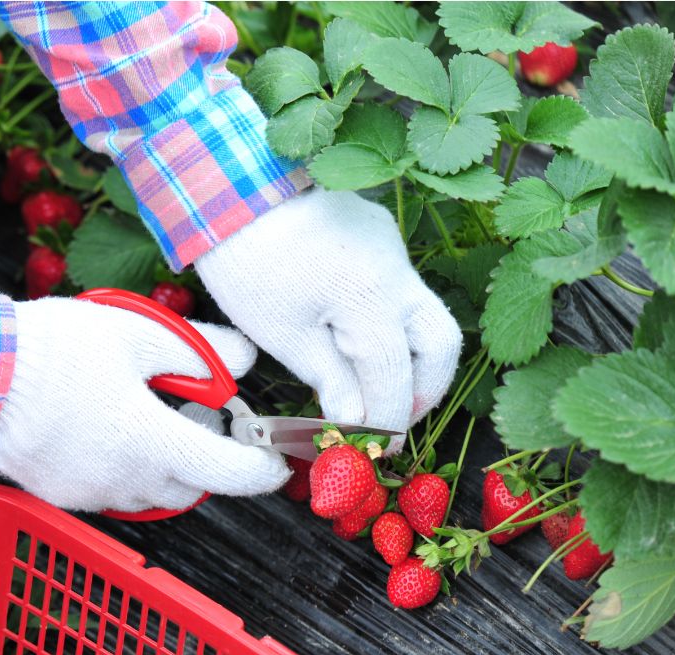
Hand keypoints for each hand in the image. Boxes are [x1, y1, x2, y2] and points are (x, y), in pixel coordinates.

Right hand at [0, 297, 288, 511]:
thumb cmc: (59, 348)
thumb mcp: (141, 333)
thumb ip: (202, 351)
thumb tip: (243, 361)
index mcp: (153, 442)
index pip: (230, 474)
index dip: (261, 470)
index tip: (273, 462)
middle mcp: (126, 480)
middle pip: (190, 486)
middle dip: (202, 457)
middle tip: (190, 413)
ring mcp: (90, 493)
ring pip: (147, 492)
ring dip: (159, 464)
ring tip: (137, 416)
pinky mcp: (60, 494)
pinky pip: (107, 491)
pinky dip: (118, 468)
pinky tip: (98, 429)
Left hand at [195, 188, 461, 446]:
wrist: (232, 185)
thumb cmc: (247, 262)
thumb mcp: (282, 334)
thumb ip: (329, 380)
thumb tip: (357, 423)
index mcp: (372, 297)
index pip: (395, 377)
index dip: (386, 420)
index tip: (371, 450)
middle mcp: (397, 270)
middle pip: (441, 344)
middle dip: (423, 391)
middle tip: (390, 423)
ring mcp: (392, 248)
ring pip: (427, 315)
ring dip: (411, 360)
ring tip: (374, 391)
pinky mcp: (377, 235)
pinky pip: (401, 290)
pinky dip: (391, 326)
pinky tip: (355, 343)